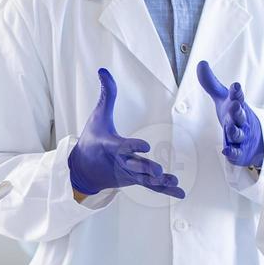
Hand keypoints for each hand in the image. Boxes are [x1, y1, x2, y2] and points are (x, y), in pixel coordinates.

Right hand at [67, 68, 185, 198]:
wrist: (83, 168)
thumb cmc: (92, 139)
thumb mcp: (98, 116)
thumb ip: (106, 94)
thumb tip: (103, 70)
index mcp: (110, 146)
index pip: (122, 147)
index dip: (133, 147)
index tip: (144, 146)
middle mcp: (120, 163)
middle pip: (134, 166)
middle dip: (145, 169)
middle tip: (158, 171)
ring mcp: (128, 174)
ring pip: (144, 179)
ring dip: (158, 181)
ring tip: (172, 182)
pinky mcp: (135, 180)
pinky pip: (151, 187)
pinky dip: (165, 190)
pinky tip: (180, 193)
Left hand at [196, 60, 263, 168]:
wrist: (253, 140)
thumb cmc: (234, 115)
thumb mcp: (223, 99)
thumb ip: (211, 83)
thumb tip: (201, 63)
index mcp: (237, 105)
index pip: (238, 97)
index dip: (236, 92)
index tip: (236, 86)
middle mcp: (241, 120)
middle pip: (240, 115)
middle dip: (238, 111)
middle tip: (236, 106)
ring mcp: (242, 136)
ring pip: (239, 134)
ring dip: (235, 131)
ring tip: (229, 128)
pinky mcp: (240, 151)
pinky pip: (236, 152)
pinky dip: (232, 152)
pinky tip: (226, 151)